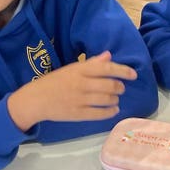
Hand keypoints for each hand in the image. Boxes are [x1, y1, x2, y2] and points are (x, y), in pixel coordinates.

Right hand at [7, 51, 136, 129]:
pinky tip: (113, 110)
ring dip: (115, 99)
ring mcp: (79, 100)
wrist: (35, 99)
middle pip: (109, 85)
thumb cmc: (54, 82)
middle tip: (120, 88)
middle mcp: (81, 84)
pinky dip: (110, 112)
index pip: (106, 69)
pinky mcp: (77, 114)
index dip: (123, 71)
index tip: (133, 74)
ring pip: (106, 100)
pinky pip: (99, 114)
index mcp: (79, 70)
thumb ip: (90, 63)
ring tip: (115, 98)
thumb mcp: (71, 69)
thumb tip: (108, 56)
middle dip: (119, 87)